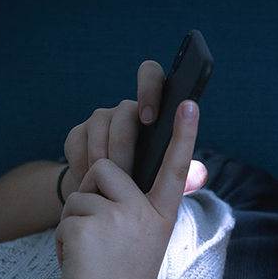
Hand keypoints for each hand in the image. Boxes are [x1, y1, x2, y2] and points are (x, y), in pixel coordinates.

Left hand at [54, 100, 200, 278]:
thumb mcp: (140, 240)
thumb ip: (137, 207)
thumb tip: (114, 171)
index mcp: (161, 215)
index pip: (175, 168)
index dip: (184, 135)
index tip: (190, 103)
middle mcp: (146, 213)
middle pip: (106, 169)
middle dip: (91, 191)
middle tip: (99, 232)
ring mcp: (119, 219)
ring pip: (81, 191)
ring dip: (75, 219)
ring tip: (89, 252)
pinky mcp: (90, 225)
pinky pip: (66, 214)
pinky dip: (62, 237)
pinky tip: (77, 261)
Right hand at [61, 60, 206, 197]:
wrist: (113, 202)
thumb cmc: (149, 187)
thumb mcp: (172, 183)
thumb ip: (187, 177)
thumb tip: (200, 174)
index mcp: (154, 110)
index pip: (151, 76)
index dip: (149, 89)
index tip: (150, 119)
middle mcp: (126, 110)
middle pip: (123, 115)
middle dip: (126, 150)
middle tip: (129, 178)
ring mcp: (99, 120)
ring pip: (99, 132)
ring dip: (104, 165)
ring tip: (110, 189)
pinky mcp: (77, 134)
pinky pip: (77, 145)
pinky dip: (83, 169)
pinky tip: (89, 185)